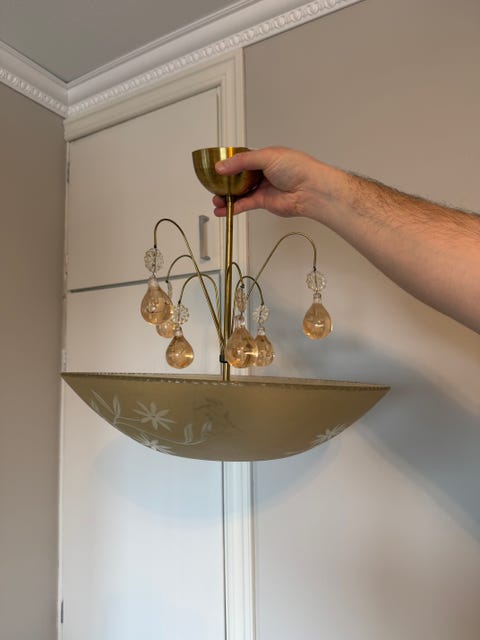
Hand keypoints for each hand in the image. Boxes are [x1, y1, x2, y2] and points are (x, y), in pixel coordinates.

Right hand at [212, 146, 330, 218]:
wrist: (310, 189)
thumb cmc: (298, 168)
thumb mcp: (266, 157)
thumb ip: (242, 162)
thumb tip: (222, 167)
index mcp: (263, 157)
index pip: (240, 159)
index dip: (227, 164)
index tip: (215, 169)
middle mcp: (262, 172)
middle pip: (237, 178)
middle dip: (224, 183)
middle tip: (212, 186)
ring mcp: (262, 187)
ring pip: (239, 192)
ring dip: (226, 197)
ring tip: (216, 200)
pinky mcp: (263, 202)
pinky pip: (244, 204)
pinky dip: (232, 208)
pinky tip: (223, 210)